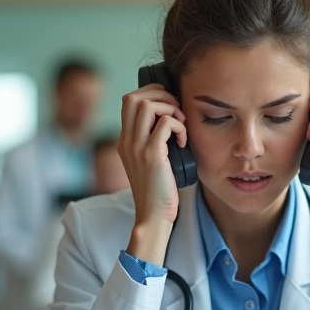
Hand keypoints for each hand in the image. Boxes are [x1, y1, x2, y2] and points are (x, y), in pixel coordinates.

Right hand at [118, 83, 186, 264]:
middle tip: (177, 110)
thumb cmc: (158, 190)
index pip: (129, 100)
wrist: (153, 215)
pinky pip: (165, 123)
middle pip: (134, 97)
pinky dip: (179, 126)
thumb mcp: (150, 162)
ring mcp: (137, 147)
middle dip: (160, 95)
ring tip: (181, 123)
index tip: (169, 105)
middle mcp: (127, 141)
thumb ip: (153, 141)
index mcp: (125, 141)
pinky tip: (184, 141)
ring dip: (170, 108)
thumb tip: (171, 121)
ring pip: (147, 105)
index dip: (151, 94)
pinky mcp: (151, 155)